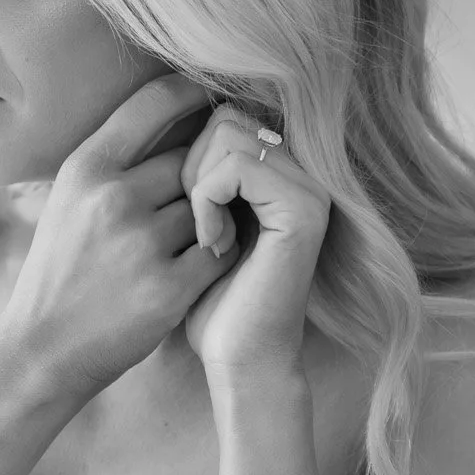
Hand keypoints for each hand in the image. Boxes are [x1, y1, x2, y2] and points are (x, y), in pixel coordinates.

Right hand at [0, 73, 241, 399]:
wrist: (42, 349)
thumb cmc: (61, 268)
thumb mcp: (69, 199)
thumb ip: (116, 159)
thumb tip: (181, 111)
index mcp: (85, 168)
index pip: (154, 102)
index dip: (195, 91)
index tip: (218, 93)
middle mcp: (113, 198)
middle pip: (192, 161)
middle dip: (198, 182)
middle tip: (189, 206)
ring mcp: (143, 243)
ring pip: (210, 208)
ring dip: (207, 224)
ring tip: (180, 246)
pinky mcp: (169, 288)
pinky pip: (223, 251)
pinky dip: (218, 257)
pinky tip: (197, 267)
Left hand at [179, 102, 332, 379]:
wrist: (239, 357)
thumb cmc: (209, 300)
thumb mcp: (196, 224)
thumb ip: (197, 174)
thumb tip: (165, 117)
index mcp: (278, 172)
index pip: (222, 116)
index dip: (188, 155)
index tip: (190, 214)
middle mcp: (301, 172)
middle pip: (224, 116)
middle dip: (191, 165)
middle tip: (196, 224)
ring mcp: (308, 187)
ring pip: (228, 133)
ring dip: (198, 185)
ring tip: (204, 235)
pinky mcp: (304, 208)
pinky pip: (238, 166)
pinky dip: (209, 200)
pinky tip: (213, 244)